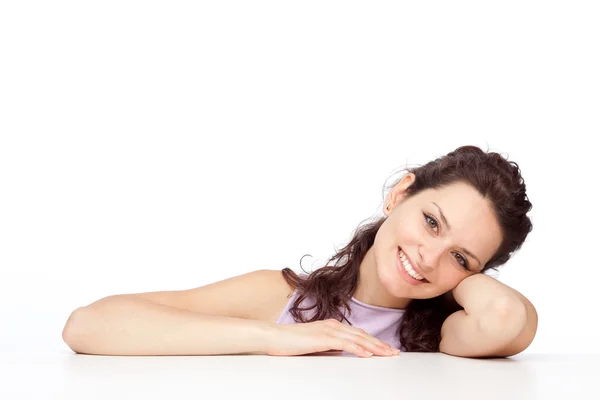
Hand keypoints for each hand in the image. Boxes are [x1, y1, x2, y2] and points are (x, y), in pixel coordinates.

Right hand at [266, 319, 400, 357]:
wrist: (274, 337)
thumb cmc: (291, 342)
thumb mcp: (316, 345)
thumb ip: (330, 346)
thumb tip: (342, 352)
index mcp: (332, 326)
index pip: (358, 334)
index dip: (374, 342)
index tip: (386, 349)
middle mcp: (333, 325)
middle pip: (362, 336)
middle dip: (380, 345)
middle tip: (394, 353)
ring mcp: (329, 330)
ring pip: (358, 339)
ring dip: (375, 347)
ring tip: (388, 354)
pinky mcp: (323, 338)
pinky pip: (345, 344)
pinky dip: (359, 348)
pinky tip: (368, 354)